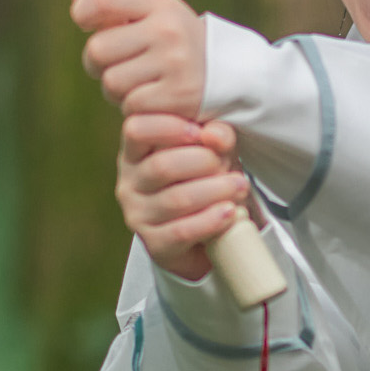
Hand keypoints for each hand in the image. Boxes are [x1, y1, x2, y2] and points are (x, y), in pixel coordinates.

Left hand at [72, 0, 204, 116]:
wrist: (233, 77)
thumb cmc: (181, 43)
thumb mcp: (160, 15)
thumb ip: (121, 9)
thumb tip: (77, 4)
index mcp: (161, 5)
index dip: (84, 12)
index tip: (84, 21)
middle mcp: (168, 32)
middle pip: (98, 50)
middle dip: (97, 63)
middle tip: (114, 65)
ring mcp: (174, 65)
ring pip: (111, 83)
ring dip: (117, 90)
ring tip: (138, 84)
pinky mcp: (177, 98)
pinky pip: (131, 107)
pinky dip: (136, 108)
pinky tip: (153, 100)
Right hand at [117, 113, 248, 281]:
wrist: (205, 233)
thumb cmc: (205, 179)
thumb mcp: (213, 150)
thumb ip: (216, 135)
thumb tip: (216, 135)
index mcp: (136, 150)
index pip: (136, 129)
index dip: (168, 126)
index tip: (199, 131)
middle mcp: (130, 182)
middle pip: (161, 166)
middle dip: (203, 162)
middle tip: (226, 164)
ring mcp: (138, 214)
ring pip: (175, 200)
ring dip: (214, 191)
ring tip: (239, 186)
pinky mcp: (154, 244)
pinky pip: (181, 232)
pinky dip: (210, 220)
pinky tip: (229, 212)